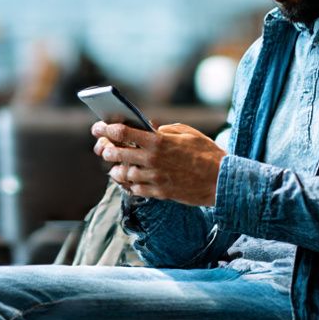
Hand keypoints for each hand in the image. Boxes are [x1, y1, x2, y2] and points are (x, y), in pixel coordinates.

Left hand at [91, 121, 226, 205]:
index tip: (97, 127)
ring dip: (116, 169)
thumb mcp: (186, 133)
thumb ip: (164, 130)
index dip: (106, 129)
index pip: (123, 132)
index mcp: (158, 141)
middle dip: (105, 149)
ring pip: (123, 174)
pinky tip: (129, 180)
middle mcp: (152, 159)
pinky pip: (135, 189)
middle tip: (102, 148)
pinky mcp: (159, 192)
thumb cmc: (206, 152)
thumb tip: (147, 128)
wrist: (221, 180)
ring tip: (115, 166)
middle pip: (117, 153)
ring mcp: (154, 177)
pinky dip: (129, 184)